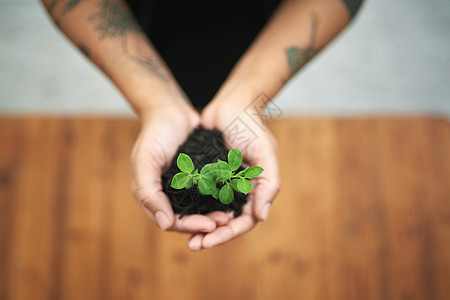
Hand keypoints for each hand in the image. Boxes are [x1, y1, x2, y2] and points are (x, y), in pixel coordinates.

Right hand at [130, 97, 231, 232]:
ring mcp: (182, 187)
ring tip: (228, 216)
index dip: (189, 226)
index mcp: (151, 195)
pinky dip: (216, 200)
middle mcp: (166, 195)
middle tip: (223, 222)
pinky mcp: (196, 178)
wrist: (171, 111)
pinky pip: (206, 194)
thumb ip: (149, 192)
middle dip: (204, 223)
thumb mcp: (146, 161)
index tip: (209, 226)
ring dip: (212, 215)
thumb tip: (165, 224)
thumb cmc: (155, 134)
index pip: (170, 221)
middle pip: (186, 219)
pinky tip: (230, 201)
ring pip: (198, 210)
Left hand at [188, 94, 280, 250]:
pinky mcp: (207, 176)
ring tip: (186, 237)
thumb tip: (262, 217)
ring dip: (201, 226)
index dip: (228, 234)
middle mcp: (239, 191)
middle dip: (212, 235)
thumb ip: (268, 184)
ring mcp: (222, 184)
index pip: (245, 220)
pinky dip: (193, 209)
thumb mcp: (265, 153)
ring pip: (212, 213)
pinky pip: (200, 197)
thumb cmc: (251, 126)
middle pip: (227, 222)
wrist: (231, 104)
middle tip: (194, 245)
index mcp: (256, 190)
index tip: (209, 241)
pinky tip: (179, 215)